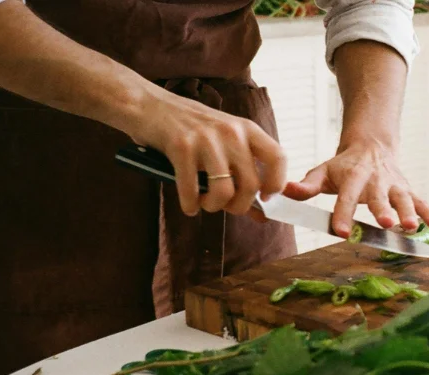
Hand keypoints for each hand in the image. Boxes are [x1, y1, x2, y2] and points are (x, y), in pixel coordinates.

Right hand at [126, 91, 286, 216]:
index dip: (276, 184)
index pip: (278, 158)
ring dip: (214, 206)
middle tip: (225, 206)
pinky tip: (188, 204)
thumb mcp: (223, 140)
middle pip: (251, 185)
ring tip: (205, 203)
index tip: (264, 198)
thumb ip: (242, 171)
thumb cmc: (190, 129)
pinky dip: (190, 205)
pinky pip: (192, 191)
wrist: (149, 105)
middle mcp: (231, 132)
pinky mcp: (181, 147)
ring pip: (224, 192)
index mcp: (247, 129)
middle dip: (239, 206)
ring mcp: (206, 139)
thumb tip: (262, 215)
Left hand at [283, 136, 428, 237]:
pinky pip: (420, 200)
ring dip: (409, 212)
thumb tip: (285, 192)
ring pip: (404, 198)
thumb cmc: (344, 165)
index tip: (341, 232)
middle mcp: (375, 180)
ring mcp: (394, 184)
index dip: (343, 214)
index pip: (346, 198)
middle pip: (379, 197)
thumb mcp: (323, 171)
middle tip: (386, 224)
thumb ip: (307, 185)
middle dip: (383, 211)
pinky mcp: (407, 189)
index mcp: (352, 177)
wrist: (372, 145)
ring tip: (412, 227)